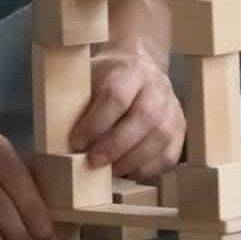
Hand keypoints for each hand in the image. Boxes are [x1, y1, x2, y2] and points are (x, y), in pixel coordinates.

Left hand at [69, 49, 184, 181]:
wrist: (141, 68)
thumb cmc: (106, 78)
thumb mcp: (89, 78)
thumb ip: (78, 103)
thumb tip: (59, 140)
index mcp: (132, 70)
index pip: (117, 96)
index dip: (96, 123)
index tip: (76, 142)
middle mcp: (158, 87)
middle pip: (143, 118)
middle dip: (114, 146)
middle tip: (92, 162)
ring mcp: (173, 109)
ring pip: (159, 139)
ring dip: (130, 161)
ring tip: (108, 171)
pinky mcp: (181, 130)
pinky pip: (168, 156)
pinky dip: (146, 169)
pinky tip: (127, 171)